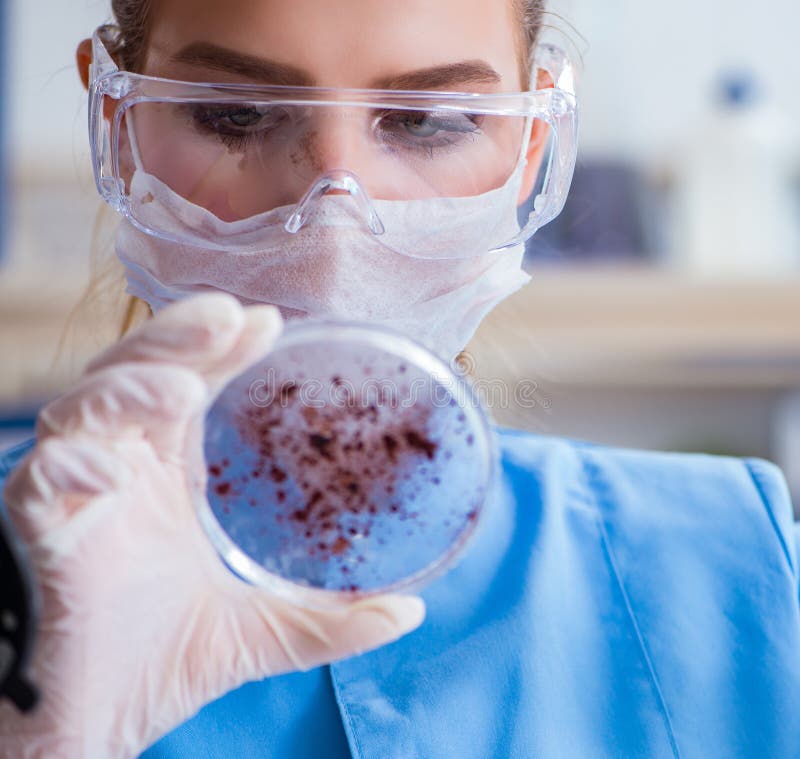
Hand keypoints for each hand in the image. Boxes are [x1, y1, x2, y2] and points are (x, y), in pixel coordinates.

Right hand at [0, 294, 424, 758]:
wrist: (87, 726)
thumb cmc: (156, 664)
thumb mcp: (259, 631)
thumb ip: (327, 621)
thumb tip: (408, 614)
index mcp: (167, 475)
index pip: (192, 387)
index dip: (223, 350)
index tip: (269, 323)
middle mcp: (119, 468)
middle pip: (137, 375)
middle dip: (177, 339)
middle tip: (228, 317)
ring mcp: (74, 493)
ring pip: (84, 408)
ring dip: (130, 387)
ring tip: (182, 387)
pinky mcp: (33, 530)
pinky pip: (39, 480)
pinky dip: (71, 466)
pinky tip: (111, 471)